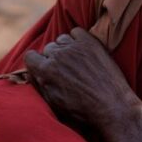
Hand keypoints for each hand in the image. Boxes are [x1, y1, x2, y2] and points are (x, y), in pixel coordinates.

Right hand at [24, 27, 141, 127]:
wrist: (112, 105)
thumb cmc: (82, 110)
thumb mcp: (54, 103)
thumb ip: (39, 85)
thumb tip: (31, 72)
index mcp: (46, 71)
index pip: (30, 56)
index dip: (36, 63)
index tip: (44, 68)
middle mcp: (58, 55)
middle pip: (48, 49)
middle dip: (52, 58)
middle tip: (65, 71)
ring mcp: (75, 47)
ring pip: (61, 40)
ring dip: (65, 48)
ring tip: (76, 63)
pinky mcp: (90, 42)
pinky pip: (76, 32)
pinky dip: (77, 39)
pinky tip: (83, 52)